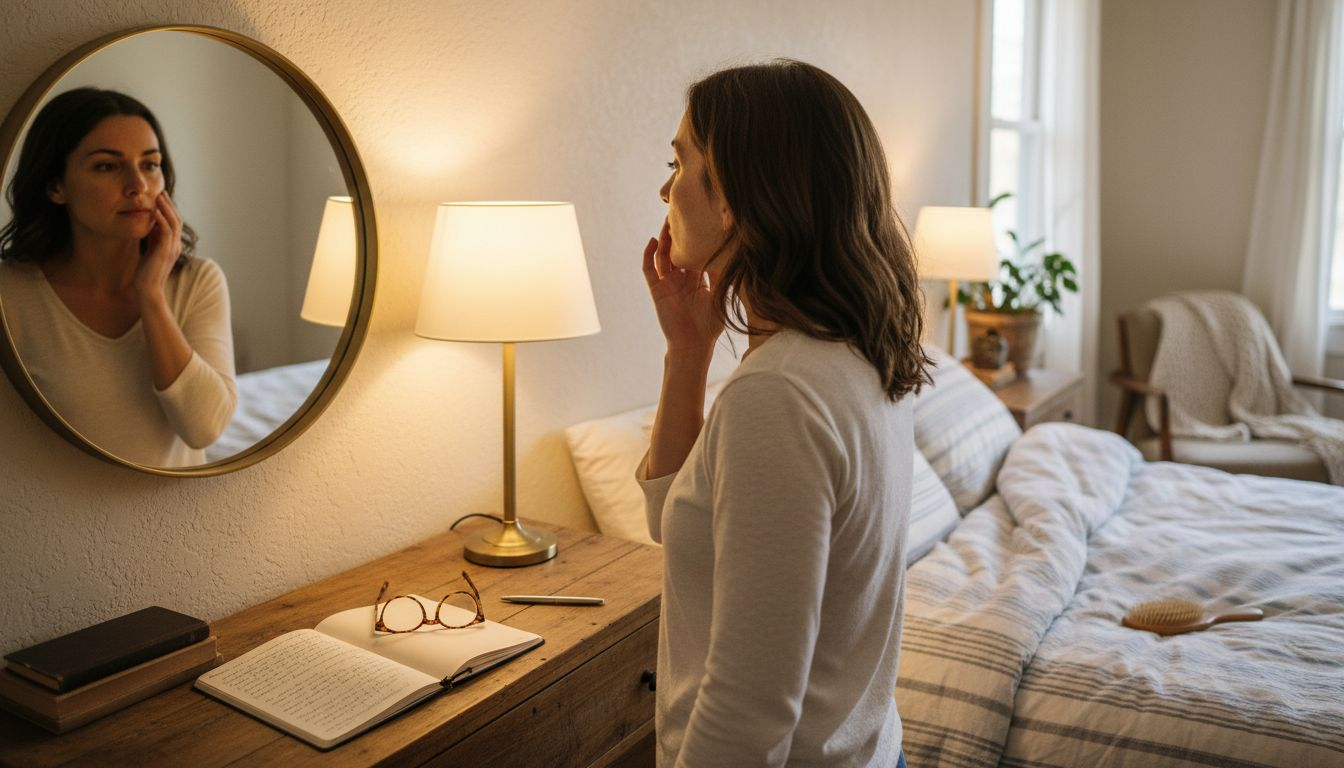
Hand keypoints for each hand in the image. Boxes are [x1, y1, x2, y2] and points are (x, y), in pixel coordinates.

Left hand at [136, 191, 182, 302]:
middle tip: (161, 191)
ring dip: (166, 208)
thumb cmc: (146, 272)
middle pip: (177, 219)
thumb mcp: (150, 250)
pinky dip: (161, 219)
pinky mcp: (165, 251)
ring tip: (159, 196)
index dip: (169, 208)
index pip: (175, 222)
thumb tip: (150, 225)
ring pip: (174, 222)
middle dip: (169, 204)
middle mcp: (175, 245)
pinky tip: (153, 211)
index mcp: (173, 245)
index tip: (160, 196)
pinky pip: (166, 231)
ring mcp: (172, 248)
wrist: (148, 289)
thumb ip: (153, 238)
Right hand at [642, 218, 723, 358]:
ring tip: (667, 222)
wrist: (694, 345)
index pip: (695, 252)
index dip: (695, 238)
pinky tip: (652, 241)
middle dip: (678, 233)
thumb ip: (723, 275)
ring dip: (663, 239)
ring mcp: (667, 284)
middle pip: (676, 250)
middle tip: (682, 213)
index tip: (702, 221)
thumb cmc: (710, 326)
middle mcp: (681, 279)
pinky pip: (649, 269)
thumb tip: (733, 253)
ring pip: (662, 255)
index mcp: (697, 279)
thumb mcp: (721, 295)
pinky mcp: (656, 290)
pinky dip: (648, 255)